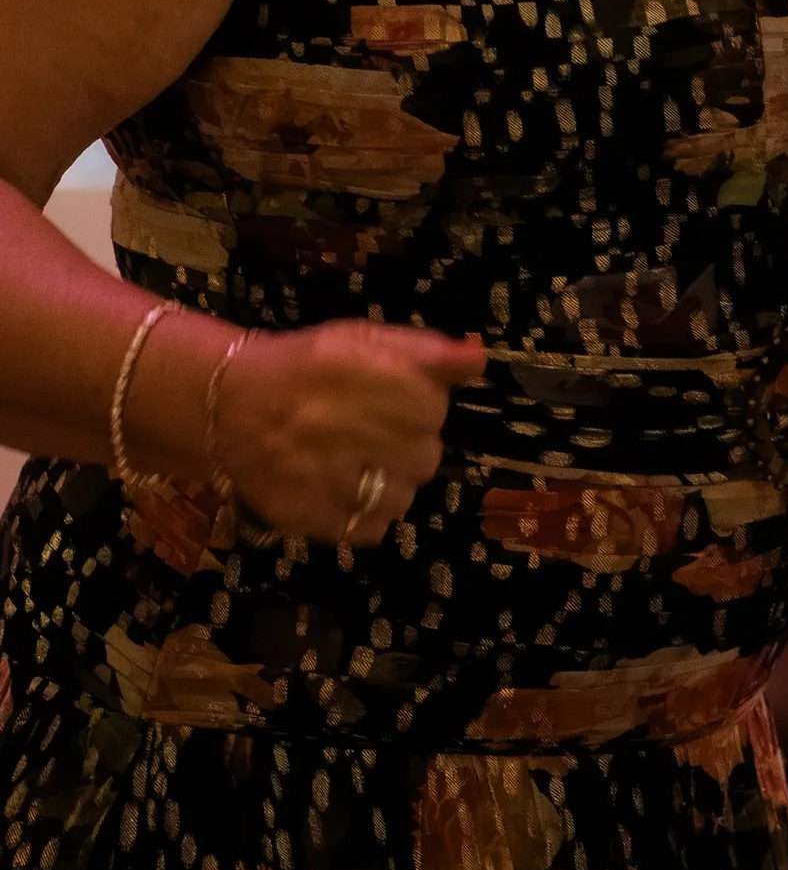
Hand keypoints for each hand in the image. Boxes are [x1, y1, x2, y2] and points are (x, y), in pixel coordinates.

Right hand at [212, 320, 474, 542]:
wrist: (228, 406)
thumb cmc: (308, 368)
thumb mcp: (364, 340)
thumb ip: (426, 351)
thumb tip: (478, 359)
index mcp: (357, 371)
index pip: (433, 409)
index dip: (420, 406)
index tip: (395, 401)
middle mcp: (340, 423)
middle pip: (425, 457)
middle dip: (408, 445)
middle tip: (370, 432)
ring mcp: (323, 476)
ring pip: (403, 497)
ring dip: (390, 482)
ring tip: (356, 462)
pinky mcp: (309, 516)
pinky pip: (373, 528)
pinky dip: (366, 513)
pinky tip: (343, 487)